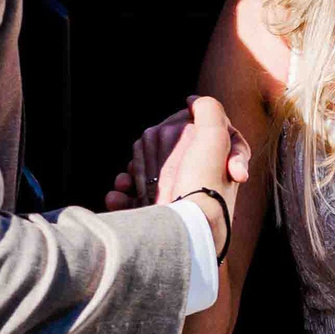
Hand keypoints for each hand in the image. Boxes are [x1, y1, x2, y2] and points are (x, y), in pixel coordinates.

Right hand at [108, 97, 247, 217]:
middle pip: (161, 152)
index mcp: (214, 160)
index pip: (194, 132)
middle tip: (155, 168)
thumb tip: (192, 100)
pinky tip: (118, 197)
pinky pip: (130, 198)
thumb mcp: (216, 136)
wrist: (188, 233)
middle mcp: (196, 179)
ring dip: (130, 176)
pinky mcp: (153, 215)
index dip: (186, 132)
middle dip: (147, 156)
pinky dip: (120, 196)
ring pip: (141, 173)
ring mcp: (174, 198)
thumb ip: (209, 109)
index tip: (183, 144)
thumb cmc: (203, 184)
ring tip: (126, 184)